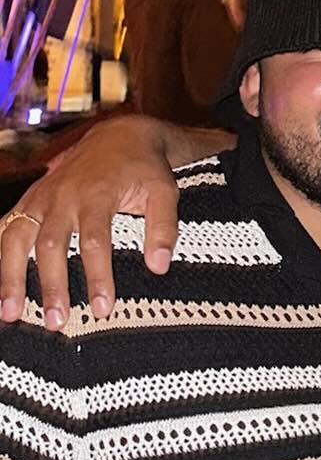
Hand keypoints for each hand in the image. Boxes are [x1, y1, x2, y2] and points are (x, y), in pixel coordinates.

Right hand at [0, 115, 182, 328]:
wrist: (120, 136)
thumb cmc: (145, 170)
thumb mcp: (165, 192)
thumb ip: (164, 227)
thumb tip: (159, 267)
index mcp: (96, 195)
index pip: (95, 242)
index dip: (97, 277)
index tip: (102, 309)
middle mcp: (62, 197)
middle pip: (51, 245)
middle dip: (51, 286)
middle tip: (57, 322)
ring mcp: (41, 198)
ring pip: (17, 238)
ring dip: (11, 277)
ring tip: (11, 314)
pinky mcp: (30, 200)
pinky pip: (5, 227)